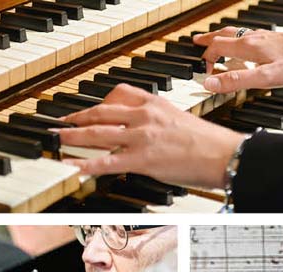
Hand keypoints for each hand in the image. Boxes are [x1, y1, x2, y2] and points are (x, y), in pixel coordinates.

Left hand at [55, 84, 246, 188]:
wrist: (225, 154)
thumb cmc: (206, 141)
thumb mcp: (177, 117)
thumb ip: (154, 118)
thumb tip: (135, 124)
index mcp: (153, 103)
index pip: (116, 94)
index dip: (96, 103)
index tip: (84, 109)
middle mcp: (143, 116)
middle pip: (100, 112)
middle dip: (76, 118)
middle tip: (60, 123)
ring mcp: (141, 137)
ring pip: (97, 133)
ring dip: (73, 137)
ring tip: (57, 139)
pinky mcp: (142, 159)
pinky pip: (107, 162)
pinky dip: (86, 164)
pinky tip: (73, 166)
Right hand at [193, 29, 282, 92]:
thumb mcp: (264, 78)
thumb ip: (235, 81)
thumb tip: (208, 83)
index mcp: (247, 46)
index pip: (216, 47)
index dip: (206, 59)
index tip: (205, 73)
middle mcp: (254, 38)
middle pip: (224, 35)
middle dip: (209, 39)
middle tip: (197, 41)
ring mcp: (266, 37)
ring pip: (237, 34)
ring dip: (223, 37)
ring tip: (217, 40)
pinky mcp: (277, 40)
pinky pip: (251, 36)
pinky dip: (239, 40)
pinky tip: (248, 47)